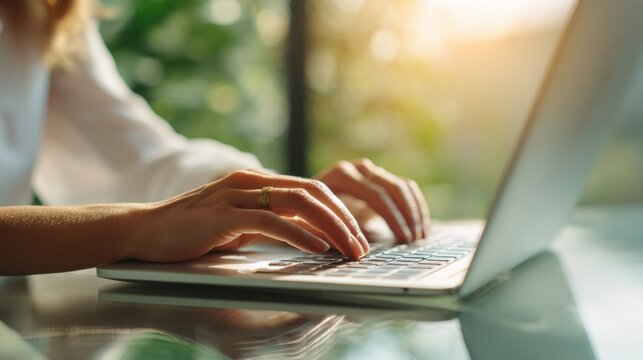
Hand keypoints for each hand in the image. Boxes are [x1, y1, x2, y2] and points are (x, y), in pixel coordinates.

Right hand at [133, 169, 368, 261]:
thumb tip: (311, 232)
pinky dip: (299, 234)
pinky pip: (270, 220)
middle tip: (362, 245)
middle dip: (343, 219)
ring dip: (330, 227)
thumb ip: (273, 221)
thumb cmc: (194, 230)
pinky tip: (317, 248)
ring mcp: (237, 195)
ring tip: (348, 249)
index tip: (356, 235)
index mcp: (259, 182)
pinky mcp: (223, 214)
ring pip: (298, 203)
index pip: (312, 189)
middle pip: (313, 192)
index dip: (340, 210)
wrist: (145, 230)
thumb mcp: (241, 224)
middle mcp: (252, 182)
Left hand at [316, 159, 429, 242]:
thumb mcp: (317, 224)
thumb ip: (337, 233)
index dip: (393, 218)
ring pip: (402, 187)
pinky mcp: (379, 179)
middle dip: (406, 216)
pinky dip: (415, 207)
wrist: (304, 202)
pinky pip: (405, 188)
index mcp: (342, 175)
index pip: (376, 194)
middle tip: (414, 241)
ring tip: (421, 238)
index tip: (403, 240)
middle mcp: (358, 169)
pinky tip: (421, 227)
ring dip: (415, 212)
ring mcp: (370, 172)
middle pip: (392, 189)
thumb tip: (359, 248)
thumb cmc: (308, 217)